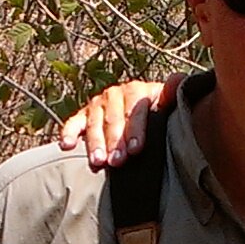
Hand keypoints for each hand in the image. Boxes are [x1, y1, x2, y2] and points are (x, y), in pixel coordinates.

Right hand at [55, 76, 182, 166]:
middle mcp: (114, 94)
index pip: (134, 109)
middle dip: (115, 142)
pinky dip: (68, 133)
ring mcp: (97, 105)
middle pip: (113, 119)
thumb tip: (177, 81)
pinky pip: (73, 123)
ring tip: (98, 162)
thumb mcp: (167, 102)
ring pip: (94, 124)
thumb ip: (172, 93)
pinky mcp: (83, 116)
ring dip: (95, 143)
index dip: (135, 129)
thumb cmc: (156, 113)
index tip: (136, 149)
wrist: (141, 112)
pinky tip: (67, 146)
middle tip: (117, 162)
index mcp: (136, 90)